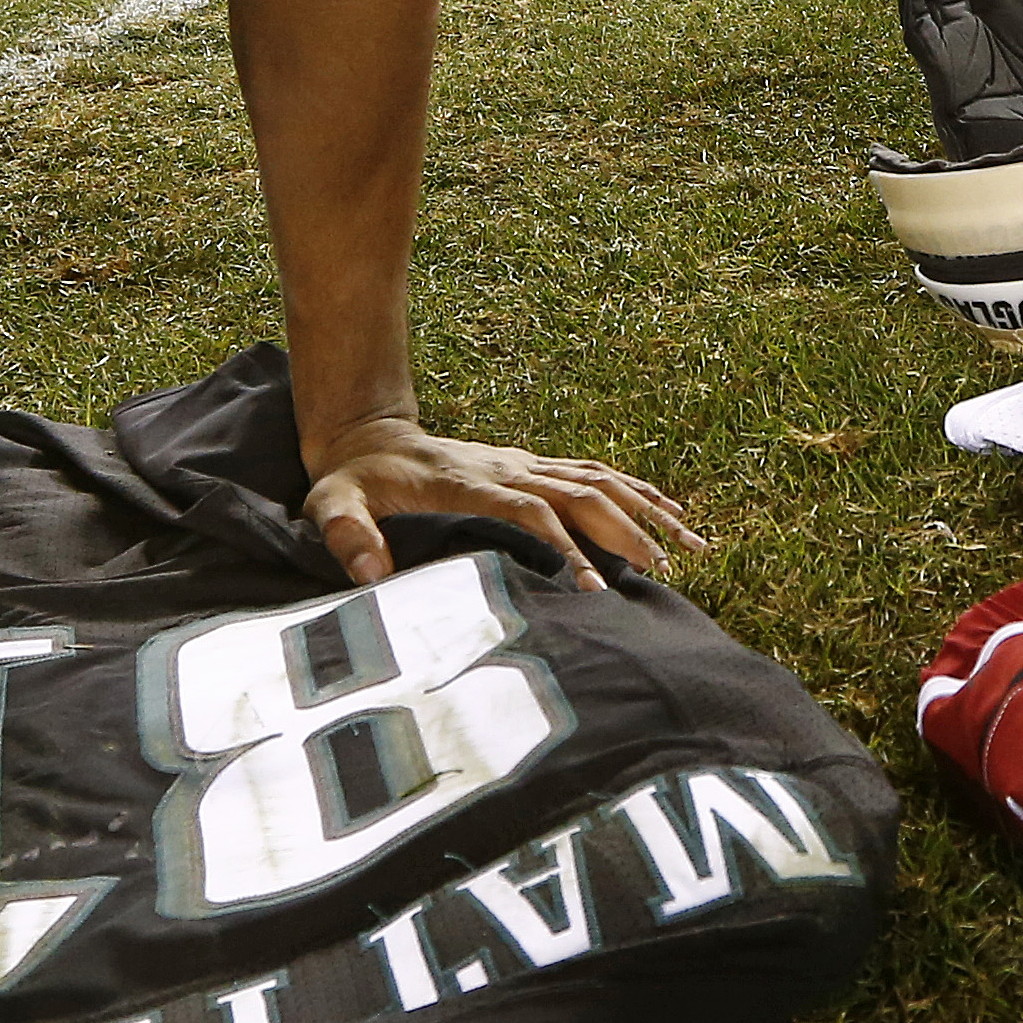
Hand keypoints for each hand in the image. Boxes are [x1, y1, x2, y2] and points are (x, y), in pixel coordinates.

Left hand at [302, 412, 703, 589]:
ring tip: (692, 544)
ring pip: (599, 480)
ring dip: (646, 509)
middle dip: (625, 531)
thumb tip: (371, 573)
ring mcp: (523, 463)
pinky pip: (596, 473)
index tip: (594, 586)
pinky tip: (671, 511)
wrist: (365, 436)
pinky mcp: (532, 466)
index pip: (528, 511)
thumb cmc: (350, 481)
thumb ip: (346, 534)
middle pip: (580, 493)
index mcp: (466, 482)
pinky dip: (638, 490)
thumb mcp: (330, 505)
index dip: (564, 545)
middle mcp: (506, 467)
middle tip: (665, 570)